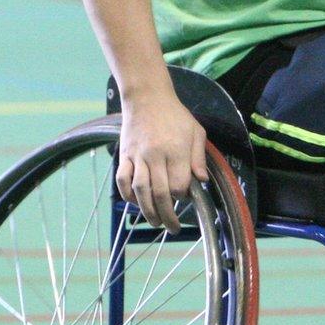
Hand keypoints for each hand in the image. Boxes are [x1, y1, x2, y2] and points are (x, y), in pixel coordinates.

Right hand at [117, 91, 207, 231]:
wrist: (147, 97)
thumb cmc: (175, 115)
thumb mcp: (196, 131)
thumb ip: (199, 157)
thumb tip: (201, 181)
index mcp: (176, 150)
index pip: (179, 185)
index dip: (183, 196)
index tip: (185, 197)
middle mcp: (155, 155)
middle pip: (160, 193)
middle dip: (167, 215)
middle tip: (173, 227)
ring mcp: (138, 156)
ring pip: (140, 191)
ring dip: (147, 211)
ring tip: (155, 222)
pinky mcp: (125, 155)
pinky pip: (123, 180)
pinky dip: (128, 195)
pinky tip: (136, 203)